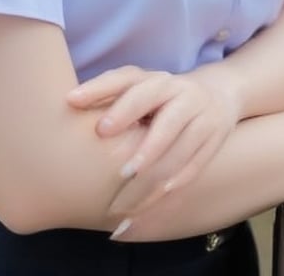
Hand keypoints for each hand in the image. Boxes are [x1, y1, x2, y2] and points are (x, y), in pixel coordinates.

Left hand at [68, 65, 238, 215]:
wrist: (215, 95)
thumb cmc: (159, 94)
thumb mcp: (136, 85)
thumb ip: (107, 92)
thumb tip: (68, 102)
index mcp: (156, 79)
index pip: (133, 84)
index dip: (113, 103)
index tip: (91, 123)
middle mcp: (182, 93)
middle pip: (166, 120)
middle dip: (145, 146)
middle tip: (121, 171)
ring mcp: (202, 117)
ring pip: (180, 149)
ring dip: (156, 174)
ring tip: (130, 198)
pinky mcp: (214, 140)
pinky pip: (193, 168)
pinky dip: (172, 188)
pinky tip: (151, 204)